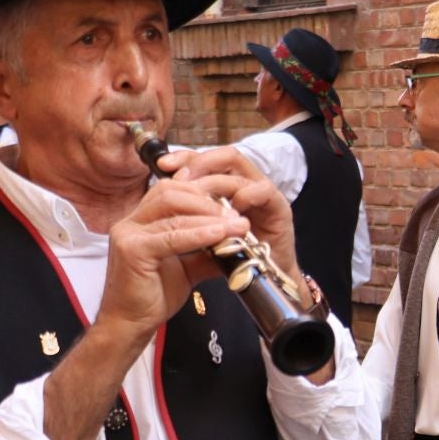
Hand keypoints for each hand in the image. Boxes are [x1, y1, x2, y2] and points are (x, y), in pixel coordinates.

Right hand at [95, 177, 251, 344]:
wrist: (130, 324)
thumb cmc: (153, 296)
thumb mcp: (187, 268)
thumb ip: (207, 252)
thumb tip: (237, 244)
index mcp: (141, 221)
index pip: (172, 191)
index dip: (203, 194)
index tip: (232, 207)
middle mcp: (131, 222)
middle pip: (171, 192)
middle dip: (208, 201)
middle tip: (236, 216)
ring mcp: (128, 234)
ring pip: (173, 210)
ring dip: (209, 216)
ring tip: (237, 226)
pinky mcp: (132, 250)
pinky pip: (171, 237)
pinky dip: (199, 234)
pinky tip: (220, 235)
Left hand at [160, 146, 306, 298]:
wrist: (268, 283)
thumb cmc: (236, 258)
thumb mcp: (206, 236)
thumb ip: (191, 220)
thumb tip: (158, 208)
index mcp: (230, 188)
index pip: (209, 160)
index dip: (186, 158)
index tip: (162, 165)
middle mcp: (248, 184)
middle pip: (224, 156)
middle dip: (199, 162)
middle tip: (180, 177)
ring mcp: (265, 195)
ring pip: (241, 170)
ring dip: (216, 180)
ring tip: (198, 193)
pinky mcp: (280, 208)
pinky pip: (263, 190)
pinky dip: (244, 195)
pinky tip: (229, 207)